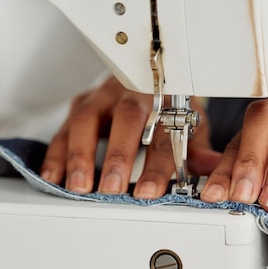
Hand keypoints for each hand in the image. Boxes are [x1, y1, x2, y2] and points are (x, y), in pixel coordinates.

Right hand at [40, 76, 218, 196]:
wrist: (151, 77)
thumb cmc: (170, 107)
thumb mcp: (190, 125)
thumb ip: (197, 149)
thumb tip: (214, 170)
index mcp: (165, 100)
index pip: (163, 134)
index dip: (156, 165)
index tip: (149, 192)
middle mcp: (132, 94)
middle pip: (125, 119)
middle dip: (117, 155)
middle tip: (111, 189)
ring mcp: (103, 98)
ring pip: (87, 119)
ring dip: (80, 155)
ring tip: (79, 187)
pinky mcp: (80, 105)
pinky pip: (64, 127)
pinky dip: (56, 154)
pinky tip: (53, 177)